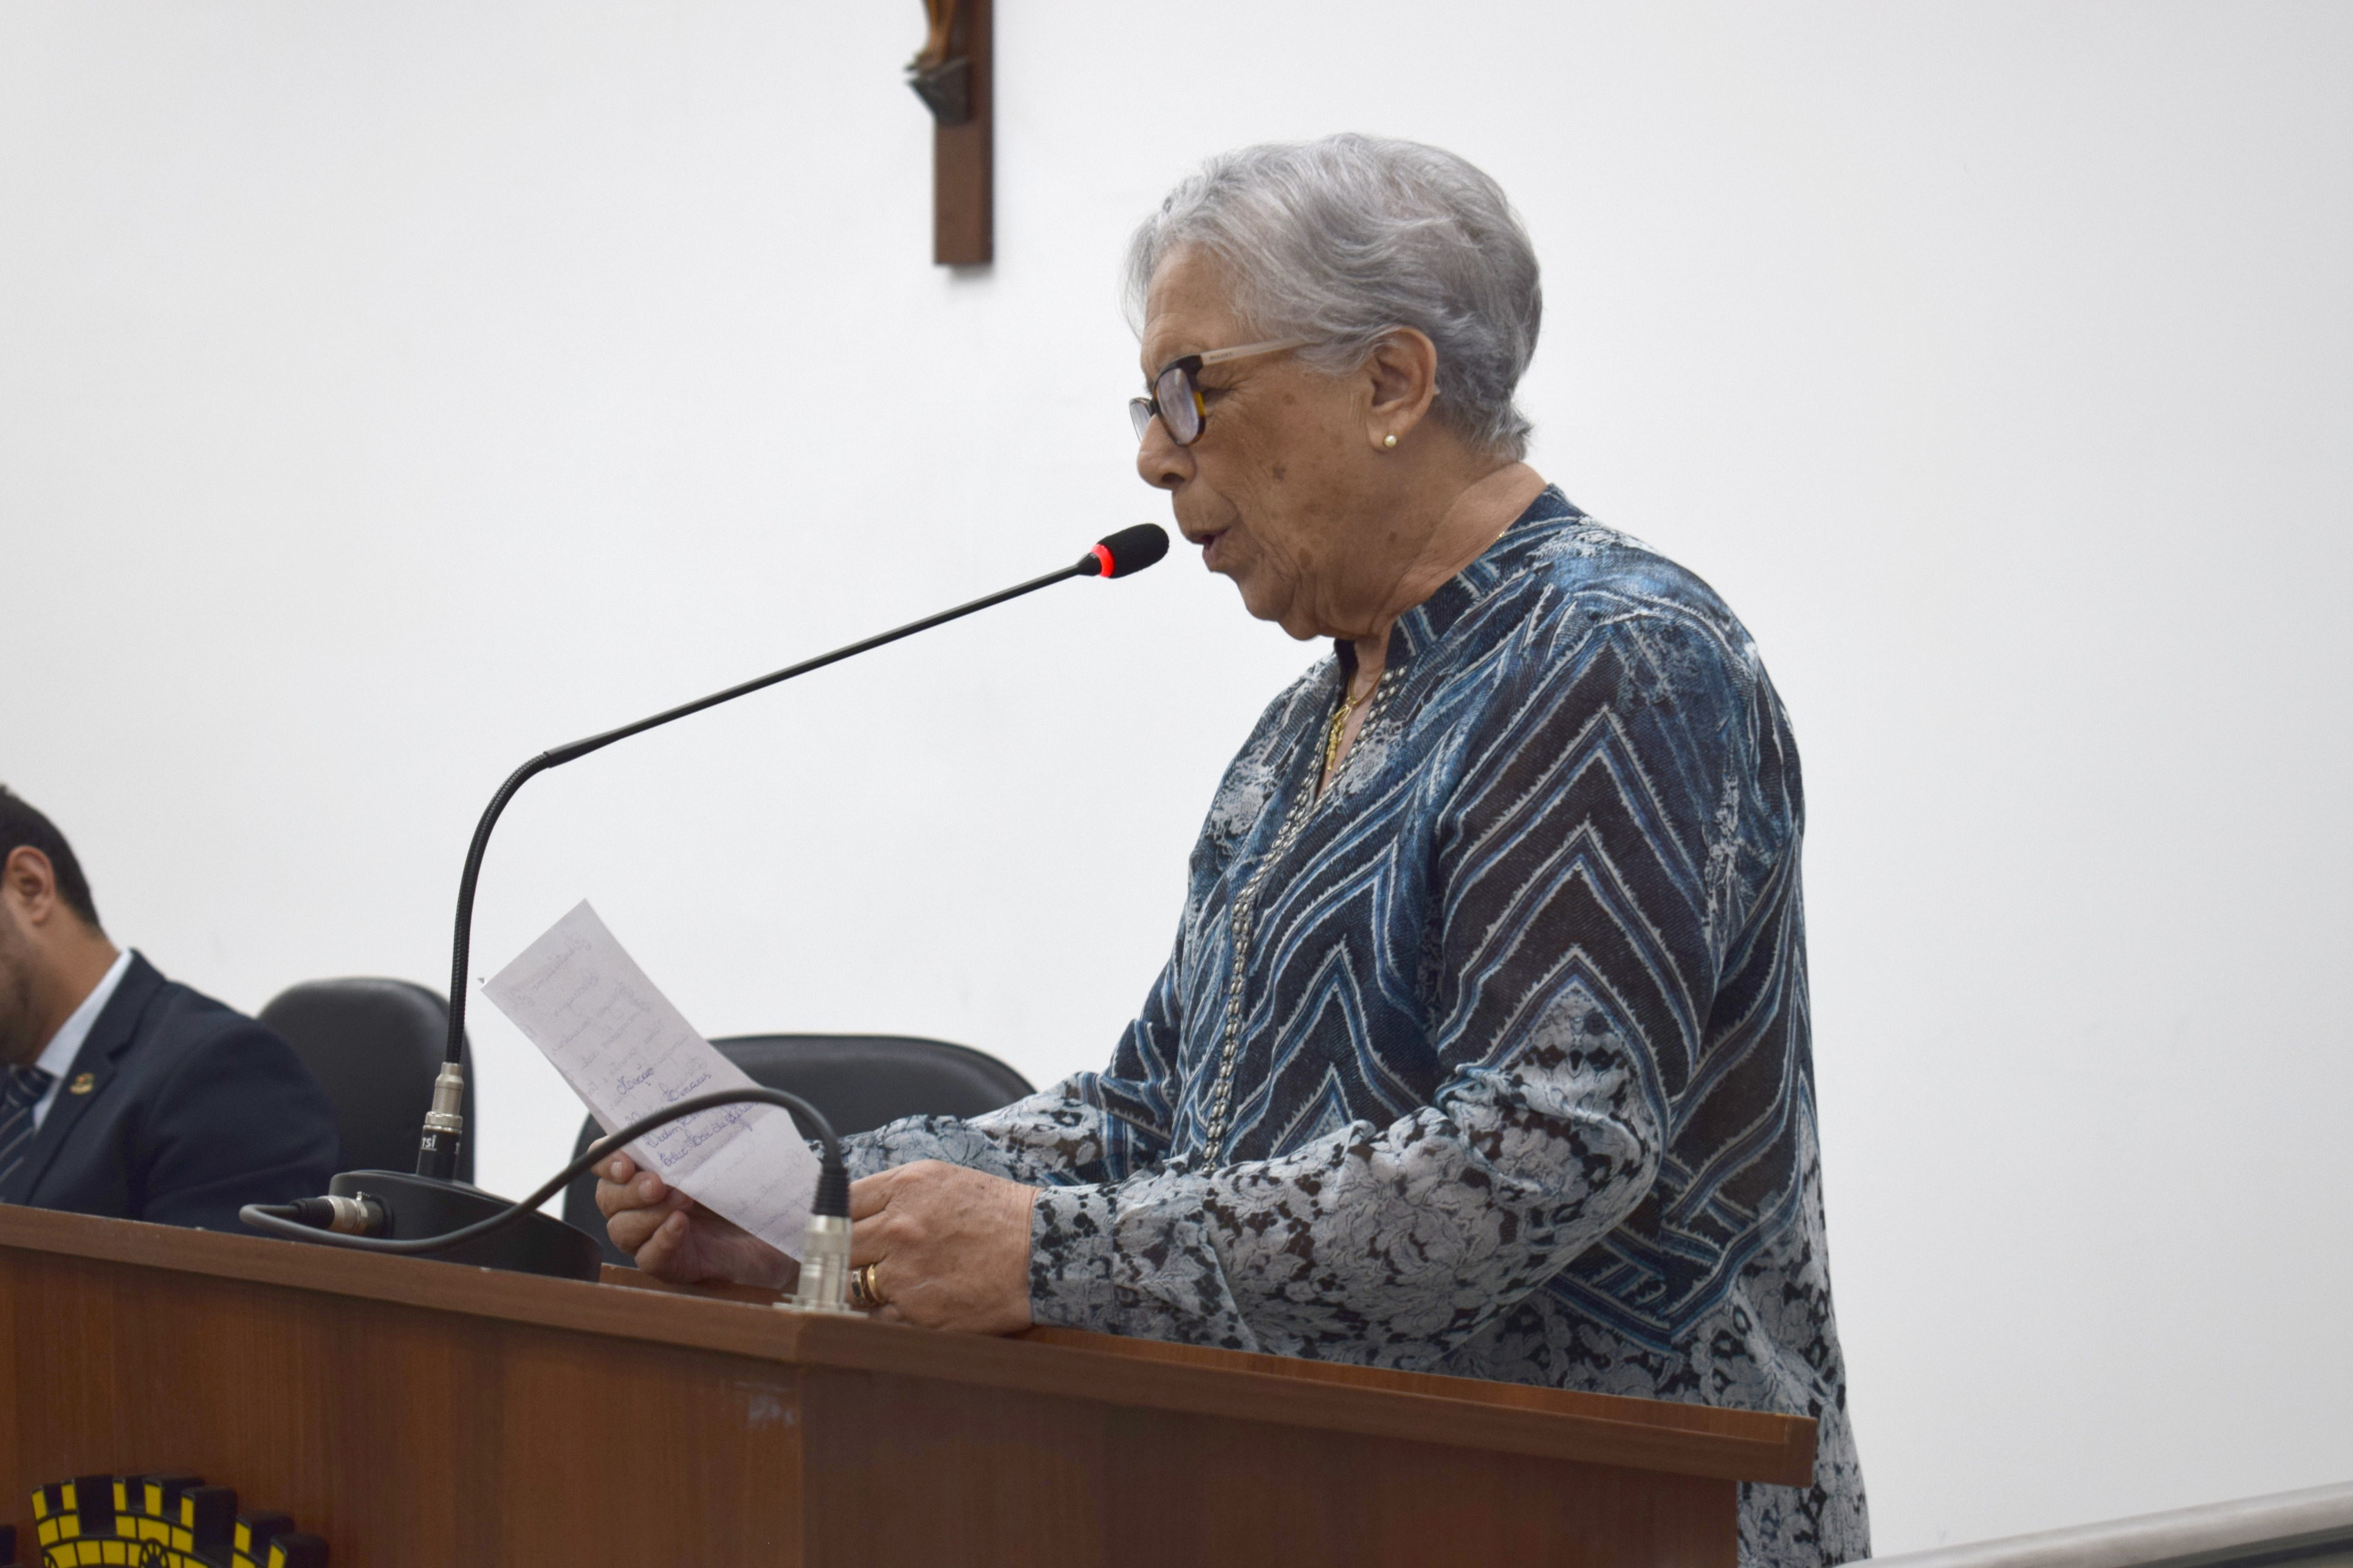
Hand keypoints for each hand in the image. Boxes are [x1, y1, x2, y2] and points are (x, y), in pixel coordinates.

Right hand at [594, 1152, 795, 1290]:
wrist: (785, 1230)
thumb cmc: (753, 1187)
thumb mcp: (730, 1151)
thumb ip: (706, 1132)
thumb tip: (698, 1103)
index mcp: (650, 1168)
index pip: (607, 1162)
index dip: (608, 1160)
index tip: (627, 1162)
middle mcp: (643, 1203)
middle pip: (608, 1198)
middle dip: (630, 1189)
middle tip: (659, 1183)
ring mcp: (654, 1236)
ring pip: (621, 1229)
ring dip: (647, 1214)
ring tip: (682, 1202)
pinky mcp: (672, 1264)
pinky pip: (648, 1258)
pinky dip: (660, 1240)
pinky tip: (680, 1226)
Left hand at [849, 1161, 1036, 1334]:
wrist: (1044, 1251)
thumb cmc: (996, 1213)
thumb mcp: (942, 1180)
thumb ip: (894, 1191)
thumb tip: (849, 1209)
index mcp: (904, 1189)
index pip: (839, 1204)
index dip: (833, 1220)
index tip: (833, 1231)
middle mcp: (899, 1230)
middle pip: (838, 1248)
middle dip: (844, 1255)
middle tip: (857, 1260)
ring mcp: (906, 1276)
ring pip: (851, 1288)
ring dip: (862, 1287)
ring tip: (890, 1283)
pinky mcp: (918, 1315)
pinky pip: (876, 1319)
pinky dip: (886, 1315)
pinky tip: (911, 1303)